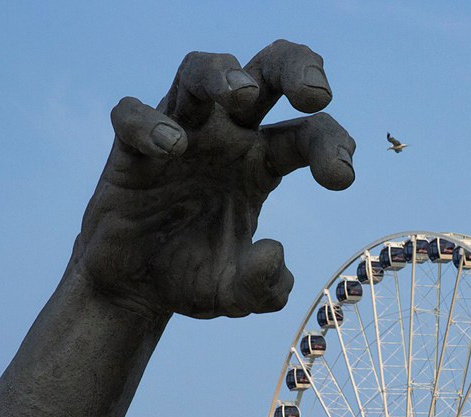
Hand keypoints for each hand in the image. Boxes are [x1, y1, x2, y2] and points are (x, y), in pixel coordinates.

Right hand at [72, 40, 354, 317]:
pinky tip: (171, 148)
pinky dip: (150, 123)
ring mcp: (180, 135)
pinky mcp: (130, 149)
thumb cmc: (193, 278)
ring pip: (200, 72)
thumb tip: (273, 253)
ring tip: (242, 95)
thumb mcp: (235, 296)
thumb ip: (262, 287)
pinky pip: (133, 114)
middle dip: (297, 67)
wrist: (134, 291)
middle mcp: (228, 138)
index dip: (331, 145)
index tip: (341, 176)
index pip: (308, 133)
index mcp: (264, 163)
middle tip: (316, 94)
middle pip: (267, 73)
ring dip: (222, 74)